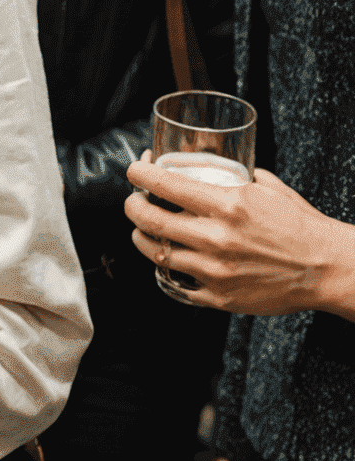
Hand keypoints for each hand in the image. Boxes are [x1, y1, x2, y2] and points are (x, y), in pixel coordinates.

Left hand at [124, 150, 354, 315]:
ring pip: (155, 253)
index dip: (138, 174)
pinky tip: (171, 258)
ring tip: (144, 230)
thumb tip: (210, 163)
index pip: (162, 184)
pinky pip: (177, 284)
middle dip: (132, 205)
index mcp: (226, 205)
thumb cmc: (299, 225)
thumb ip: (234, 175)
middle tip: (134, 200)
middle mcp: (216, 238)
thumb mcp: (266, 188)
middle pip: (148, 219)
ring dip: (142, 238)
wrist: (328, 269)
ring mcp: (215, 271)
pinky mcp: (220, 297)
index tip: (133, 169)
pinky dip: (168, 270)